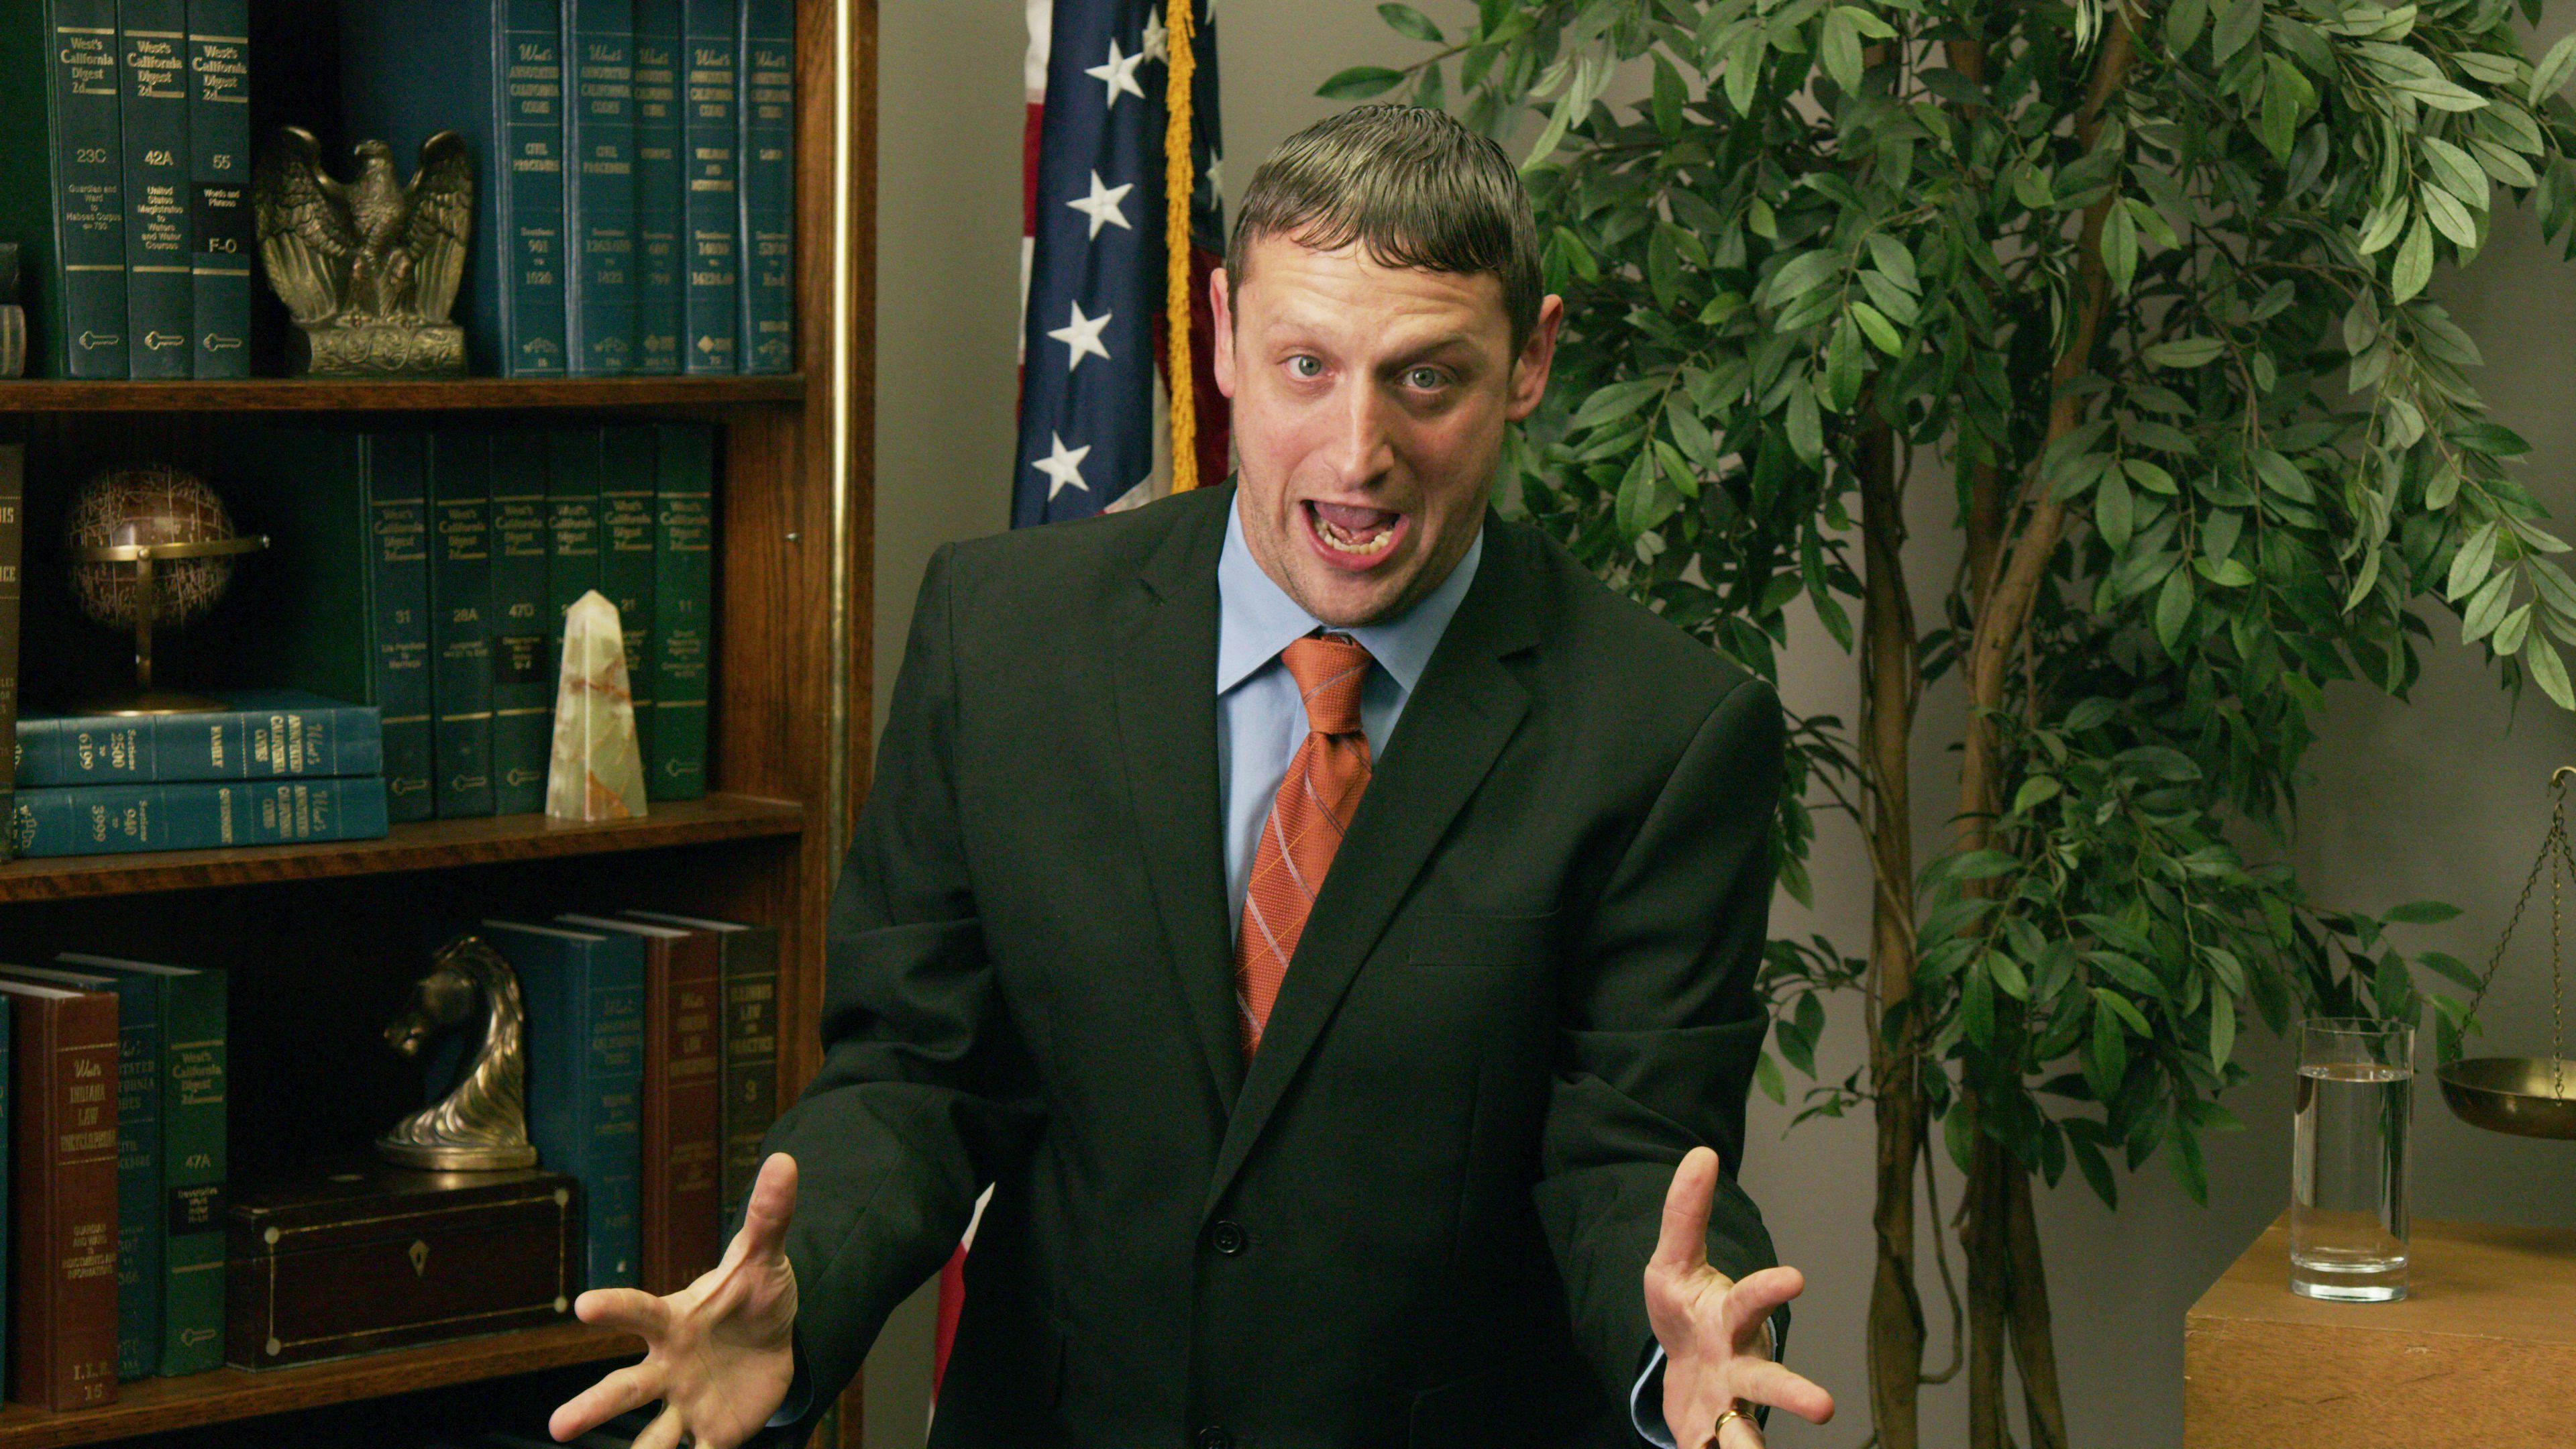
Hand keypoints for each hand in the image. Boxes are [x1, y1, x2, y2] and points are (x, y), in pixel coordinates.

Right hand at [550, 1152, 802, 1448]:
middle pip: (626, 1387)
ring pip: (653, 1435)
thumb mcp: (764, 1258)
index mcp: (675, 1322)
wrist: (775, 1345)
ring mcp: (686, 1403)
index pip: (640, 1312)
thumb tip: (784, 1160)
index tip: (584, 1306)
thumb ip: (769, 1216)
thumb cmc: (753, 1297)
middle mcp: (669, 1366)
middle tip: (557, 1428)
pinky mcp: (713, 1433)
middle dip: (593, 1406)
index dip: (615, 1308)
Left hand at [1646, 1147, 1833, 1447]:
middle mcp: (1740, 1365)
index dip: (1770, 1288)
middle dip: (1792, 1391)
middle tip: (1823, 1407)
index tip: (1794, 1279)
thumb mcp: (1672, 1261)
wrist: (1680, 1370)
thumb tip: (1701, 1153)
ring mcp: (1727, 1405)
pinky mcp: (1707, 1436)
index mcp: (1731, 1317)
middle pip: (1767, 1379)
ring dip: (1750, 1444)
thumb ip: (1686, 1213)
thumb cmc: (1686, 1312)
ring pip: (1745, 1430)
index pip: (1752, 1299)